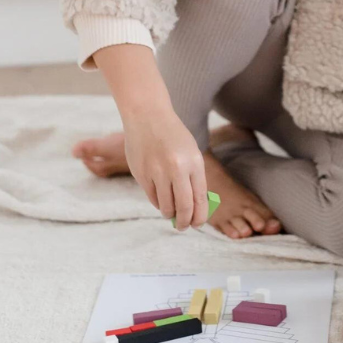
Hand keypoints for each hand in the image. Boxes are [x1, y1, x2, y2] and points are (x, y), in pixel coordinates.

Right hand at [90, 43, 209, 229]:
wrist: (148, 116)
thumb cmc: (173, 136)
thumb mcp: (191, 153)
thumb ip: (193, 178)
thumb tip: (194, 208)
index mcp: (194, 162)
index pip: (200, 199)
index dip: (199, 216)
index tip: (198, 224)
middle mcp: (177, 168)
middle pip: (184, 207)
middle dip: (185, 222)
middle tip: (184, 226)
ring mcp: (157, 172)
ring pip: (166, 206)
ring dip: (170, 214)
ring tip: (171, 213)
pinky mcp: (141, 174)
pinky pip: (152, 197)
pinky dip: (158, 202)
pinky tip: (161, 199)